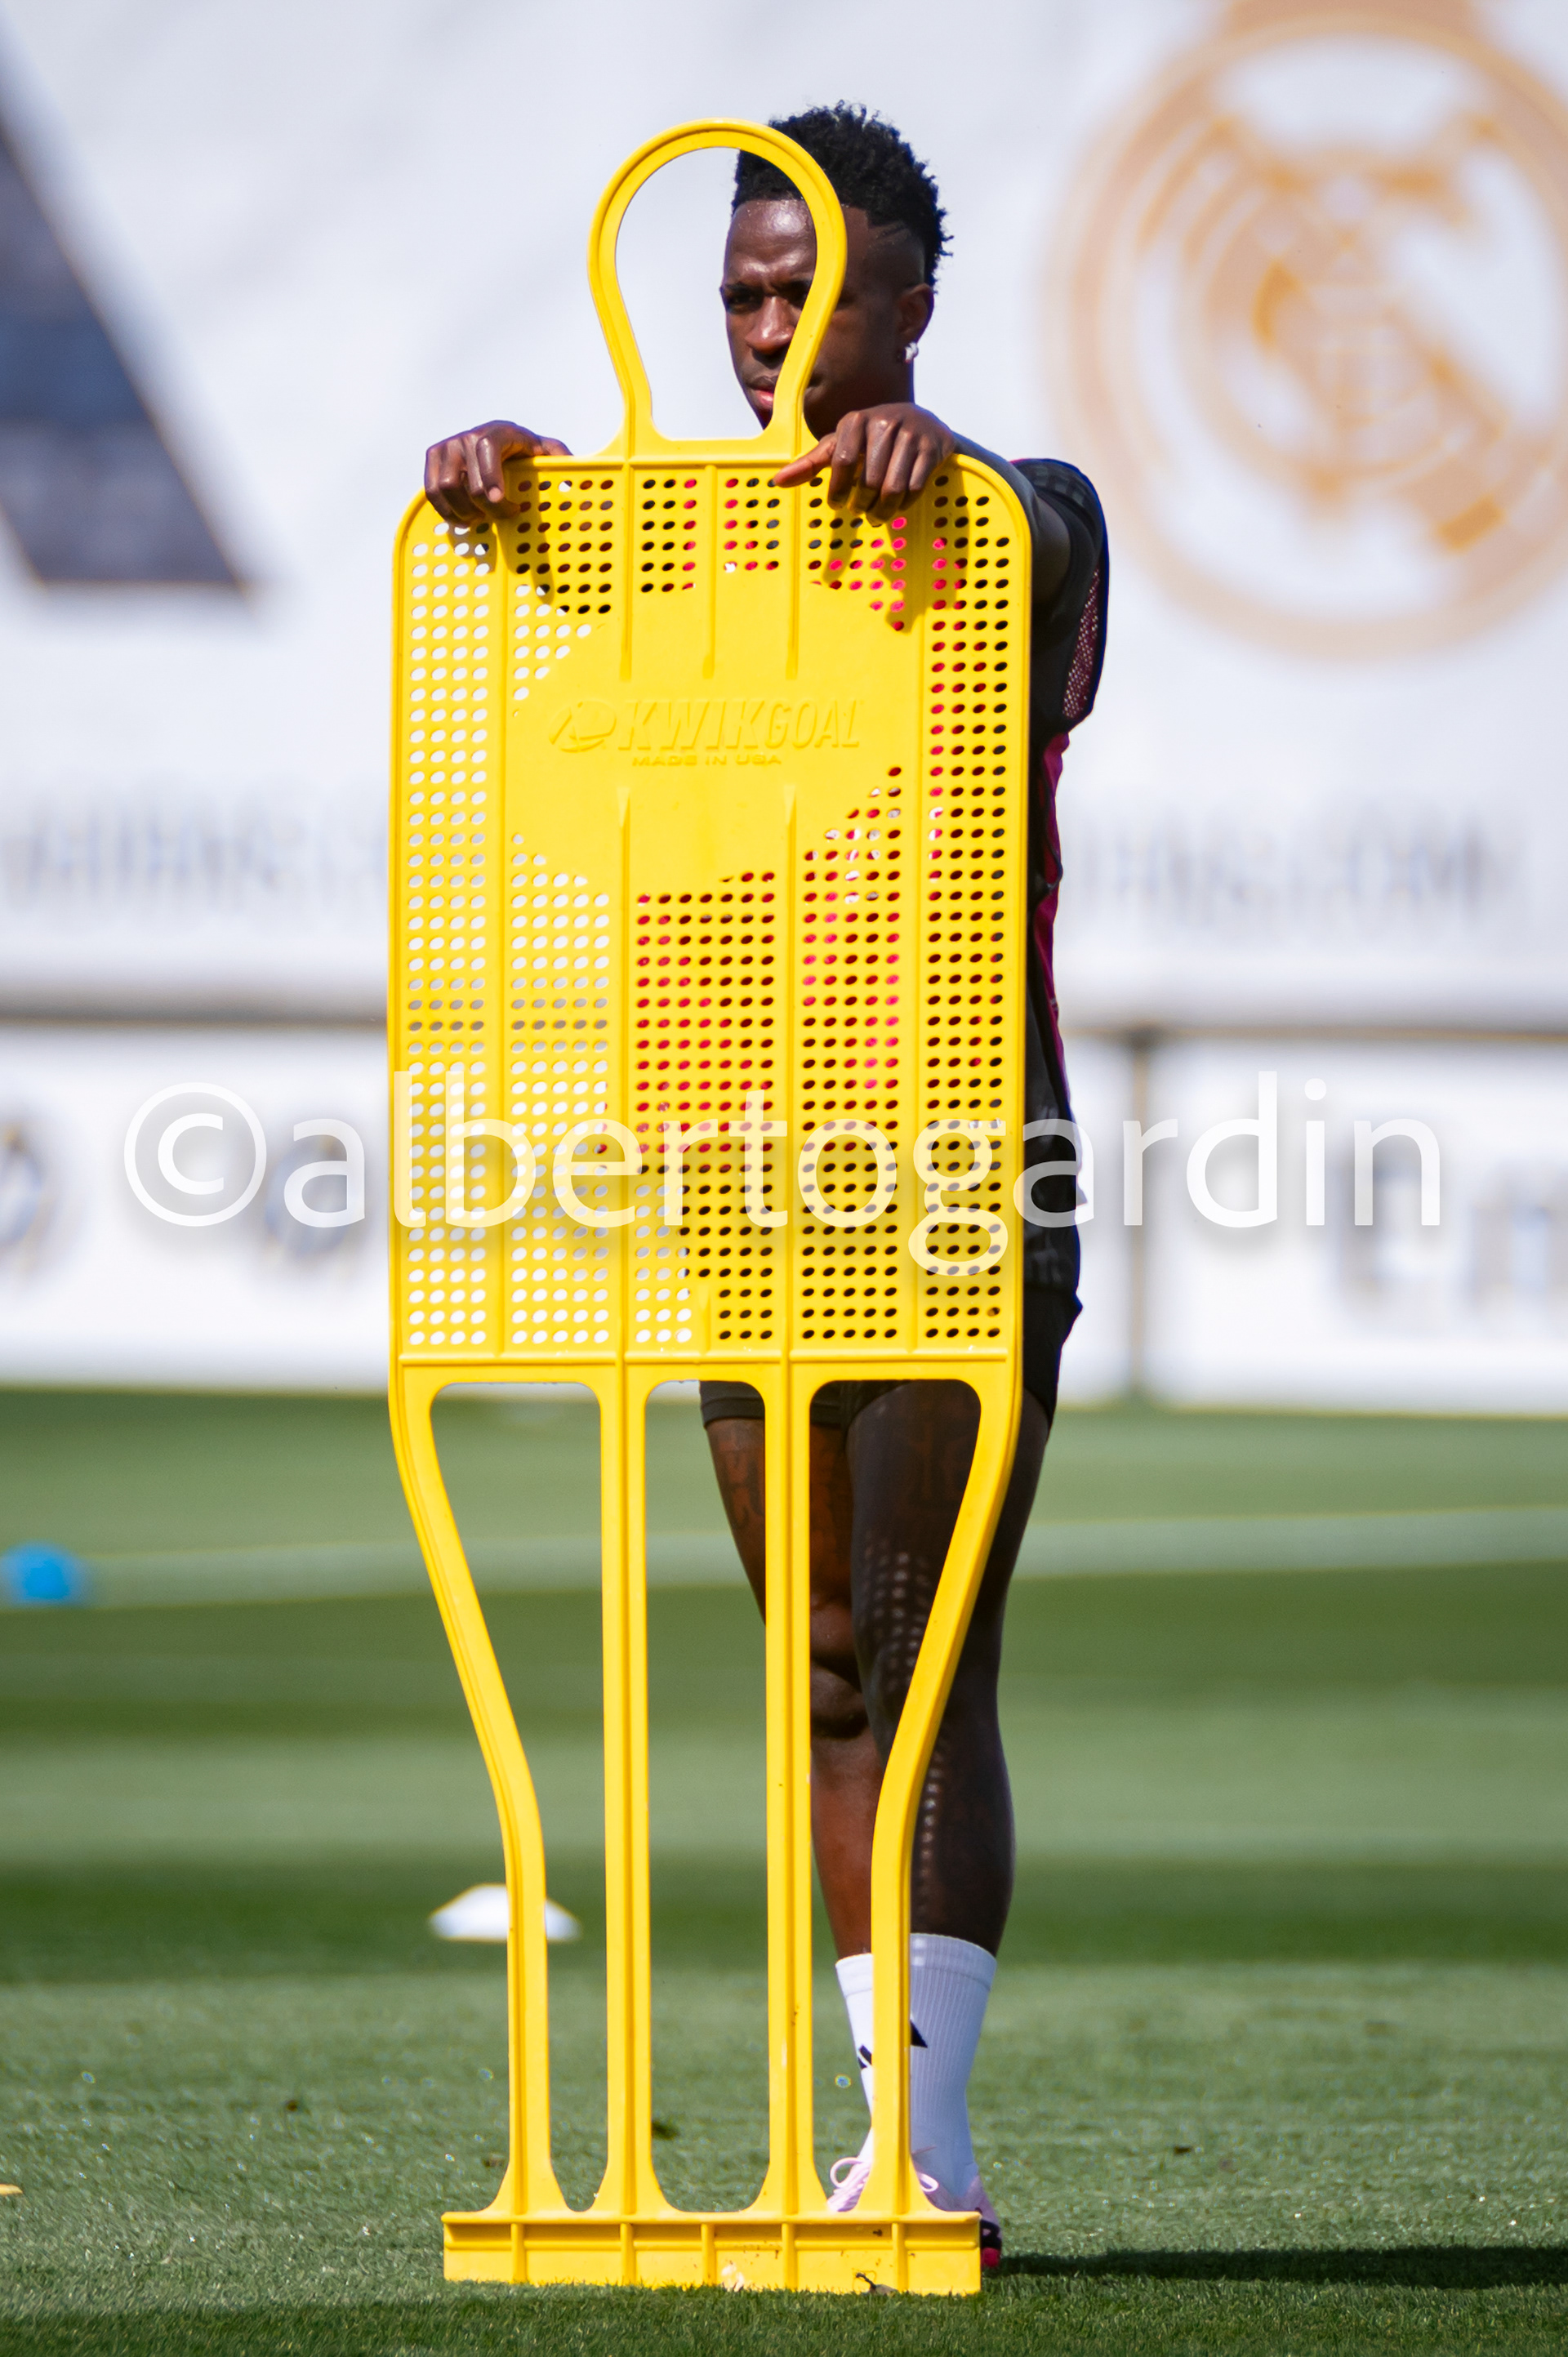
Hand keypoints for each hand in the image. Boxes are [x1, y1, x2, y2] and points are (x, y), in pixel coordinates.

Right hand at [424, 419, 570, 526]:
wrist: (503, 447)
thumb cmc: (528, 455)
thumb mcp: (550, 455)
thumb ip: (562, 460)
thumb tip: (577, 472)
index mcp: (500, 431)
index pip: (487, 447)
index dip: (491, 477)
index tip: (502, 503)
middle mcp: (470, 434)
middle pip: (465, 478)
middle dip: (484, 507)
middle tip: (500, 516)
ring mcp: (449, 445)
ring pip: (445, 487)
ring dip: (464, 510)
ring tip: (481, 517)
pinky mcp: (434, 457)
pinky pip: (431, 490)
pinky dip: (446, 511)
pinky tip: (464, 518)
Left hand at [771, 404, 955, 518]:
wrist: (924, 424)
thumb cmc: (873, 440)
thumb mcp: (843, 445)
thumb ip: (813, 462)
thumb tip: (778, 482)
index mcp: (856, 420)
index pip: (842, 460)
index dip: (838, 489)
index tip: (836, 504)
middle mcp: (884, 421)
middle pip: (869, 479)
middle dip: (862, 504)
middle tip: (860, 512)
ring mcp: (911, 433)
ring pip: (893, 487)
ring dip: (883, 511)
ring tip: (877, 516)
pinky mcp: (932, 447)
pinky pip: (915, 487)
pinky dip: (905, 504)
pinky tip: (898, 506)